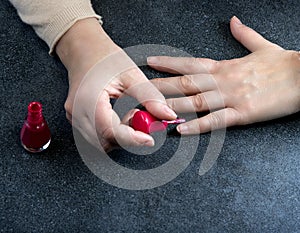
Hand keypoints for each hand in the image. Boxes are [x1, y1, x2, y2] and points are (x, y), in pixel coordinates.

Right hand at [56, 18, 176, 150]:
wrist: (84, 50)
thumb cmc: (105, 58)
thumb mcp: (132, 75)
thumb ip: (150, 98)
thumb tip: (168, 116)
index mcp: (89, 99)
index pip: (110, 132)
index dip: (133, 139)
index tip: (150, 138)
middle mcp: (77, 112)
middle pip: (105, 142)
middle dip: (128, 138)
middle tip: (142, 119)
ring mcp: (74, 118)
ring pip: (102, 142)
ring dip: (121, 136)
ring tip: (130, 113)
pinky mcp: (77, 121)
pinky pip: (97, 137)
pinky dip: (113, 134)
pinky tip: (120, 118)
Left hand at [148, 16, 299, 133]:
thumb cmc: (284, 63)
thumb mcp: (261, 46)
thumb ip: (243, 35)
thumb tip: (233, 21)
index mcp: (225, 66)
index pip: (190, 63)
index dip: (169, 62)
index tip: (150, 62)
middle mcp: (223, 80)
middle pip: (184, 82)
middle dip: (159, 86)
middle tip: (138, 90)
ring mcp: (232, 96)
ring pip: (195, 101)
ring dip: (171, 106)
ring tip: (150, 111)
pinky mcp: (244, 112)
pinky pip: (216, 120)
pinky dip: (198, 125)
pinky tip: (181, 129)